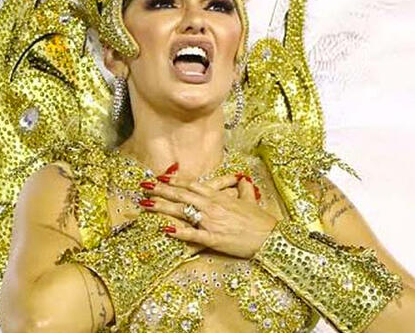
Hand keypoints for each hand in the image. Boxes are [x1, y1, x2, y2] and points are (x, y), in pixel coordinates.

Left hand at [139, 171, 278, 258]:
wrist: (271, 237)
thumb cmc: (260, 220)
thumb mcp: (250, 200)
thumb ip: (242, 189)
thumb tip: (241, 179)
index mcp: (219, 196)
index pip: (192, 185)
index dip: (175, 180)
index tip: (160, 176)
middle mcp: (212, 206)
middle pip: (182, 195)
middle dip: (161, 189)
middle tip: (143, 185)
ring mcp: (211, 222)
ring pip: (182, 211)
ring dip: (162, 207)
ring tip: (145, 203)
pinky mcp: (213, 239)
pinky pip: (192, 234)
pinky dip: (178, 231)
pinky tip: (165, 229)